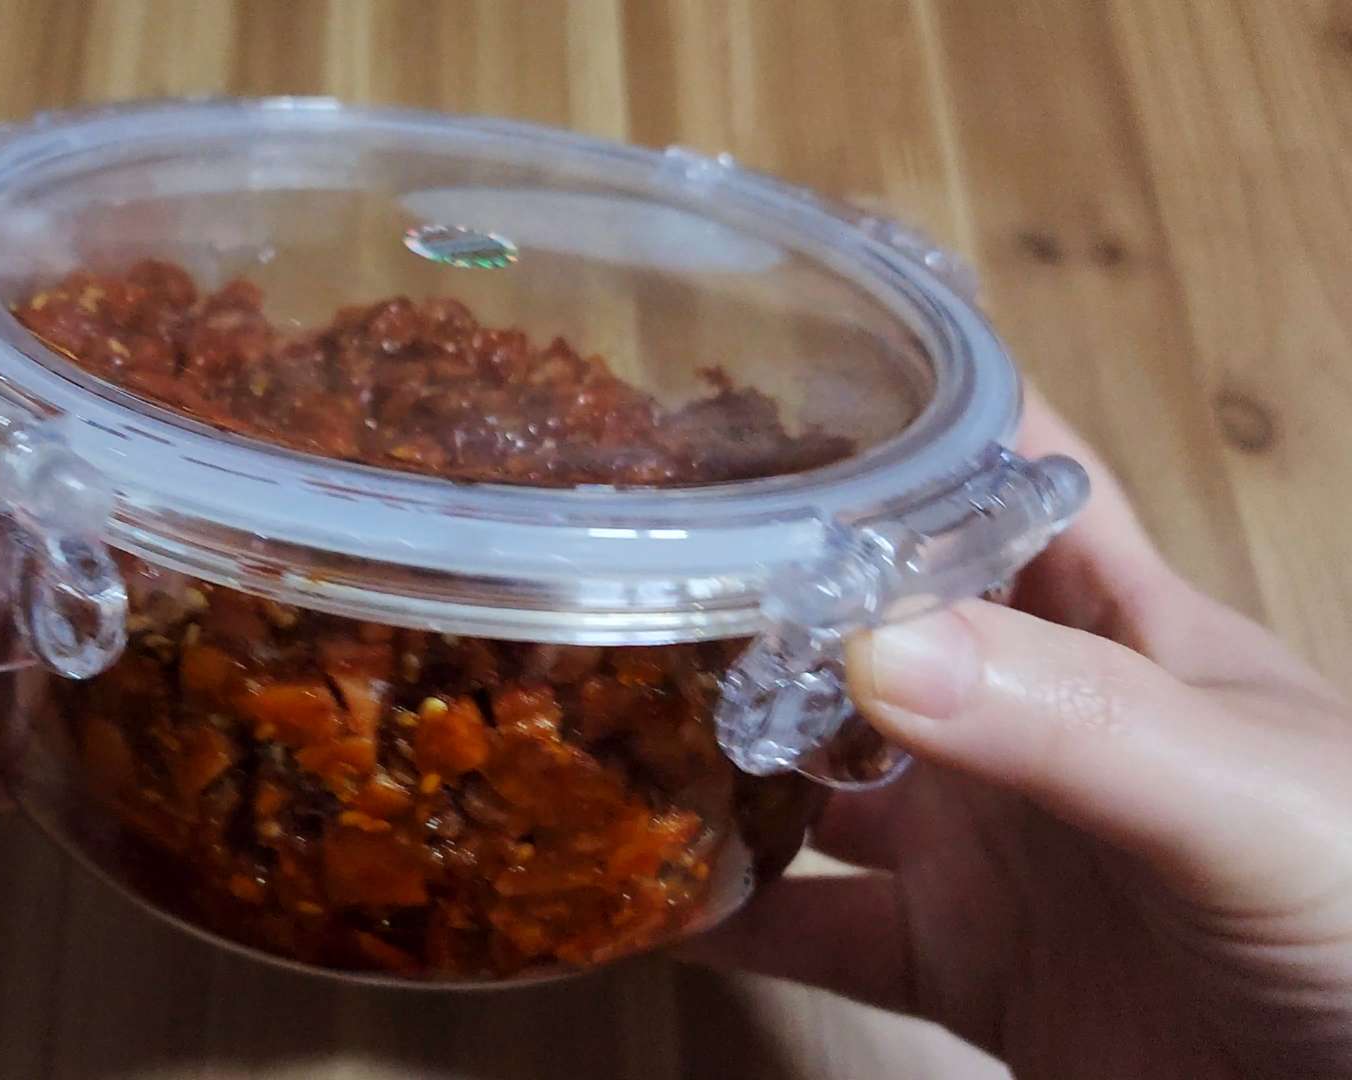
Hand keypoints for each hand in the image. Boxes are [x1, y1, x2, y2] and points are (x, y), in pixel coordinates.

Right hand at [680, 395, 1351, 1078]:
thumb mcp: (1236, 790)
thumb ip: (1068, 717)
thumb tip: (869, 648)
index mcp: (1120, 625)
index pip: (1004, 474)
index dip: (900, 411)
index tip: (759, 366)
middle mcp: (1036, 715)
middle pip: (876, 618)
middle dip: (763, 584)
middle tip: (628, 552)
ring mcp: (996, 842)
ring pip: (825, 773)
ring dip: (727, 750)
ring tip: (606, 713)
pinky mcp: (967, 962)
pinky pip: (824, 930)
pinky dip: (738, 919)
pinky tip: (654, 898)